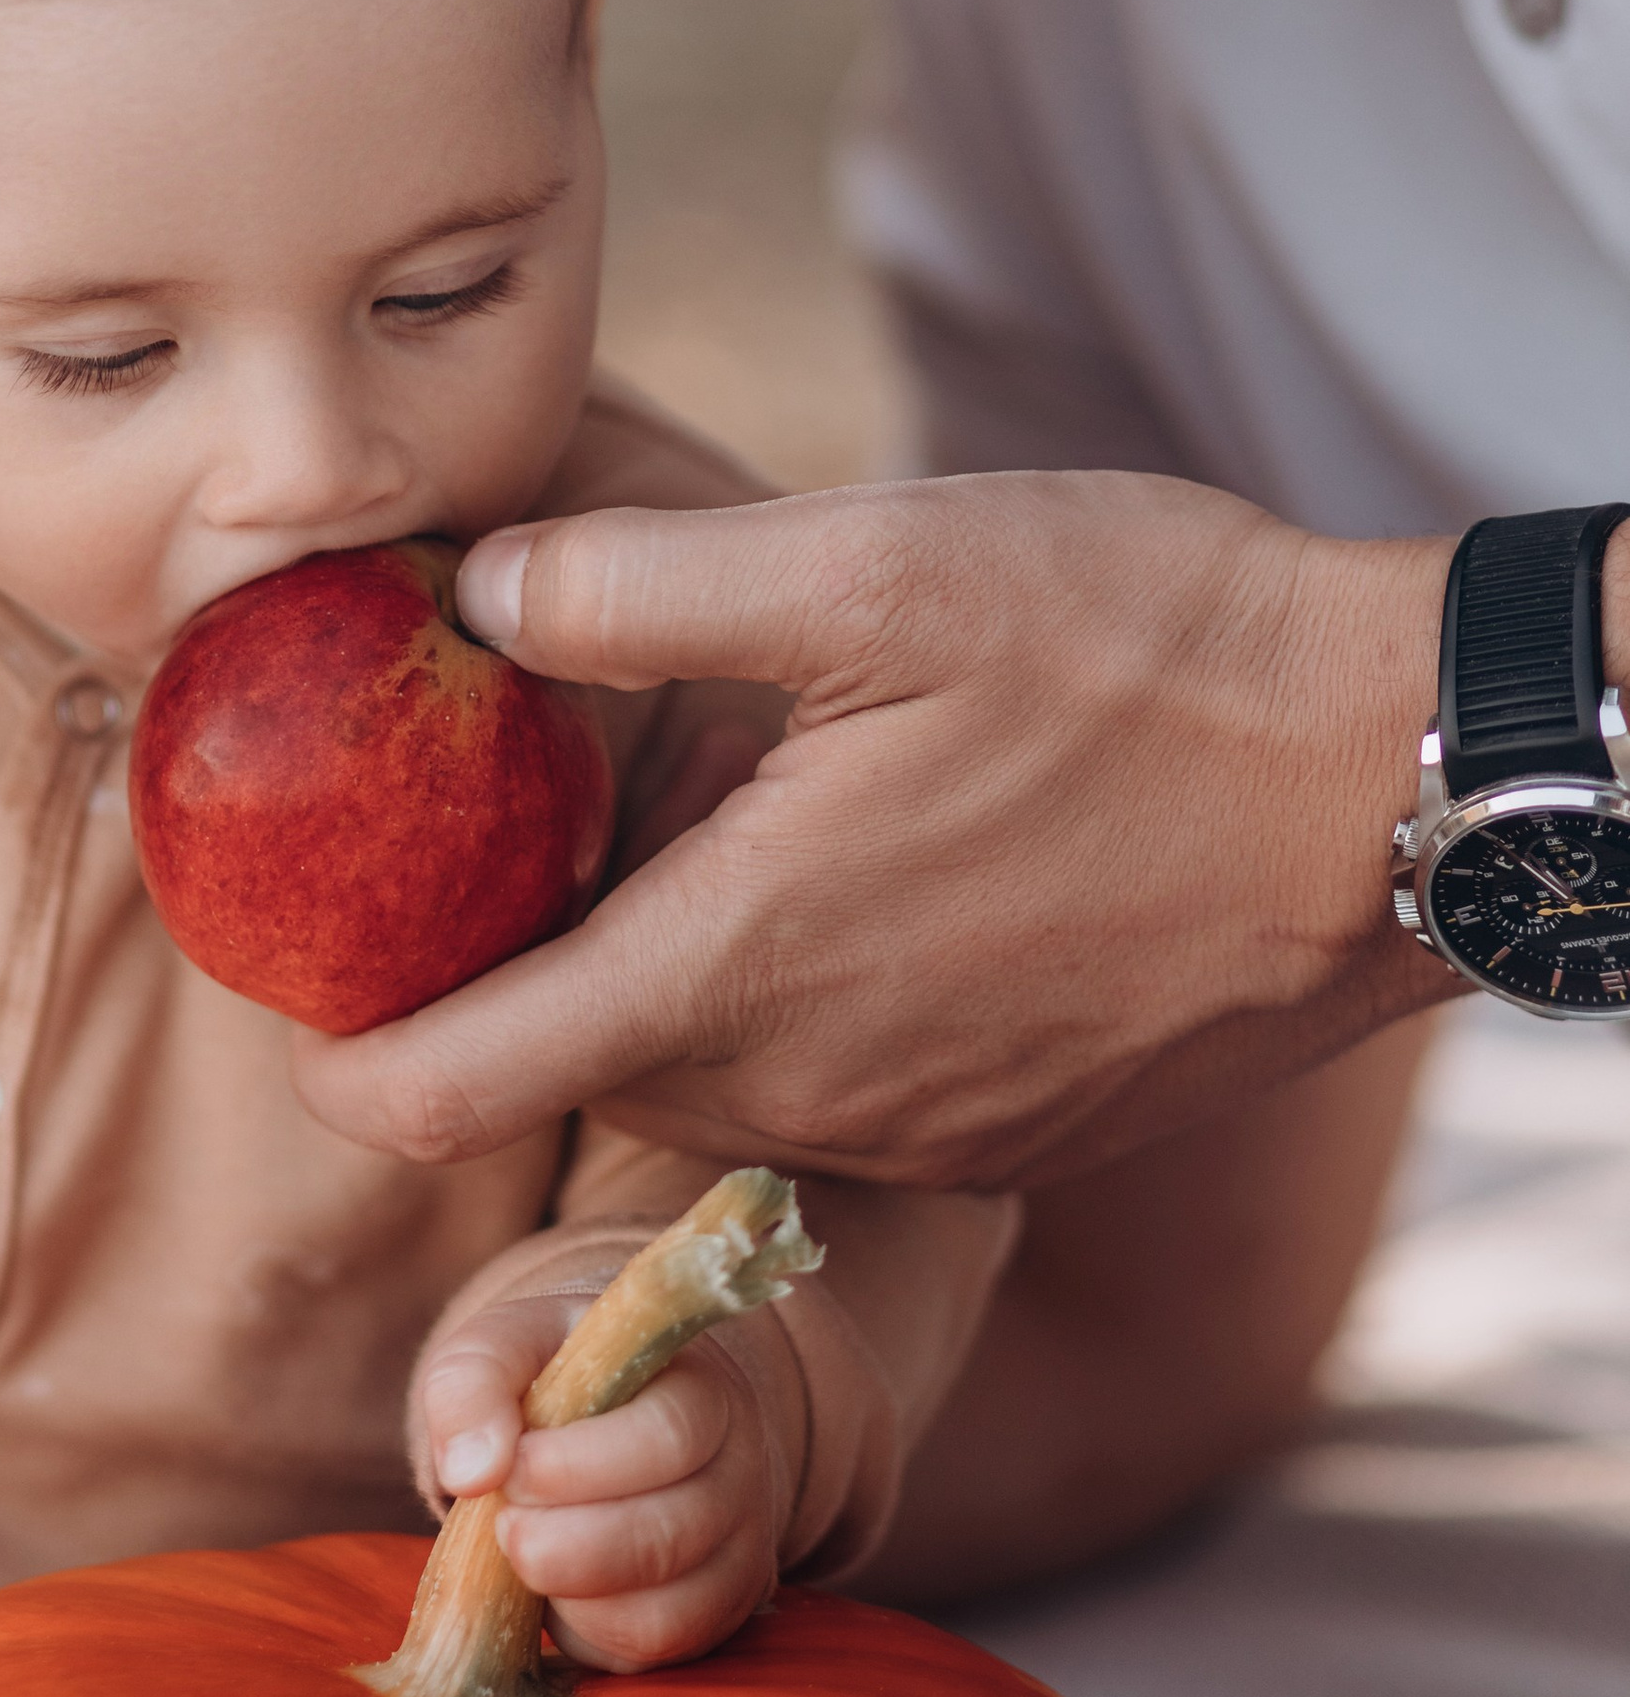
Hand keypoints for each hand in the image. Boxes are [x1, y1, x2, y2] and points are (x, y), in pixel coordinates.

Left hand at [296, 470, 1466, 1190]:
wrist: (1397, 777)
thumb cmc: (1146, 652)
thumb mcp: (870, 567)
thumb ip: (630, 589)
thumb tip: (467, 592)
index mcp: (730, 972)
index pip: (438, 1091)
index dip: (339, 1050)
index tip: (300, 972)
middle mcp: (804, 1093)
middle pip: (563, 1076)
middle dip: (503, 977)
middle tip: (504, 823)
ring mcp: (914, 1129)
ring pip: (701, 1080)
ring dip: (655, 978)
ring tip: (687, 818)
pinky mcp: (1006, 1125)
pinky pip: (827, 1090)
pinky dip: (783, 1005)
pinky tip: (838, 864)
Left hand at [417, 1289, 784, 1671]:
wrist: (621, 1419)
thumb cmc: (560, 1377)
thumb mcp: (509, 1346)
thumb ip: (475, 1380)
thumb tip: (469, 1470)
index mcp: (703, 1391)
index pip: (669, 1436)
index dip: (580, 1466)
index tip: (511, 1469)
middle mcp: (739, 1477)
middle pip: (669, 1536)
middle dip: (566, 1545)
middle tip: (503, 1524)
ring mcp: (734, 1556)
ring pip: (667, 1613)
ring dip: (572, 1595)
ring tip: (521, 1551)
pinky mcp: (709, 1618)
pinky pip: (651, 1653)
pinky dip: (586, 1633)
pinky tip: (550, 1588)